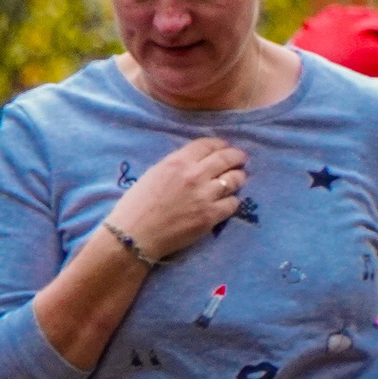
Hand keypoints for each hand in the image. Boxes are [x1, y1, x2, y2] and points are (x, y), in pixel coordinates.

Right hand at [108, 137, 248, 261]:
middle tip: (241, 158)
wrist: (135, 234)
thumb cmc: (137, 204)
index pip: (207, 145)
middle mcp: (195, 175)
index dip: (220, 144)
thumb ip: (177, 166)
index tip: (225, 146)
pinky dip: (233, 200)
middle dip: (237, 157)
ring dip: (239, 177)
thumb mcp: (154, 174)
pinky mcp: (211, 216)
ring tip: (239, 178)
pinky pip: (233, 203)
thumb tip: (196, 164)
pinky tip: (229, 201)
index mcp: (178, 162)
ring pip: (234, 180)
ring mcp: (205, 196)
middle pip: (226, 159)